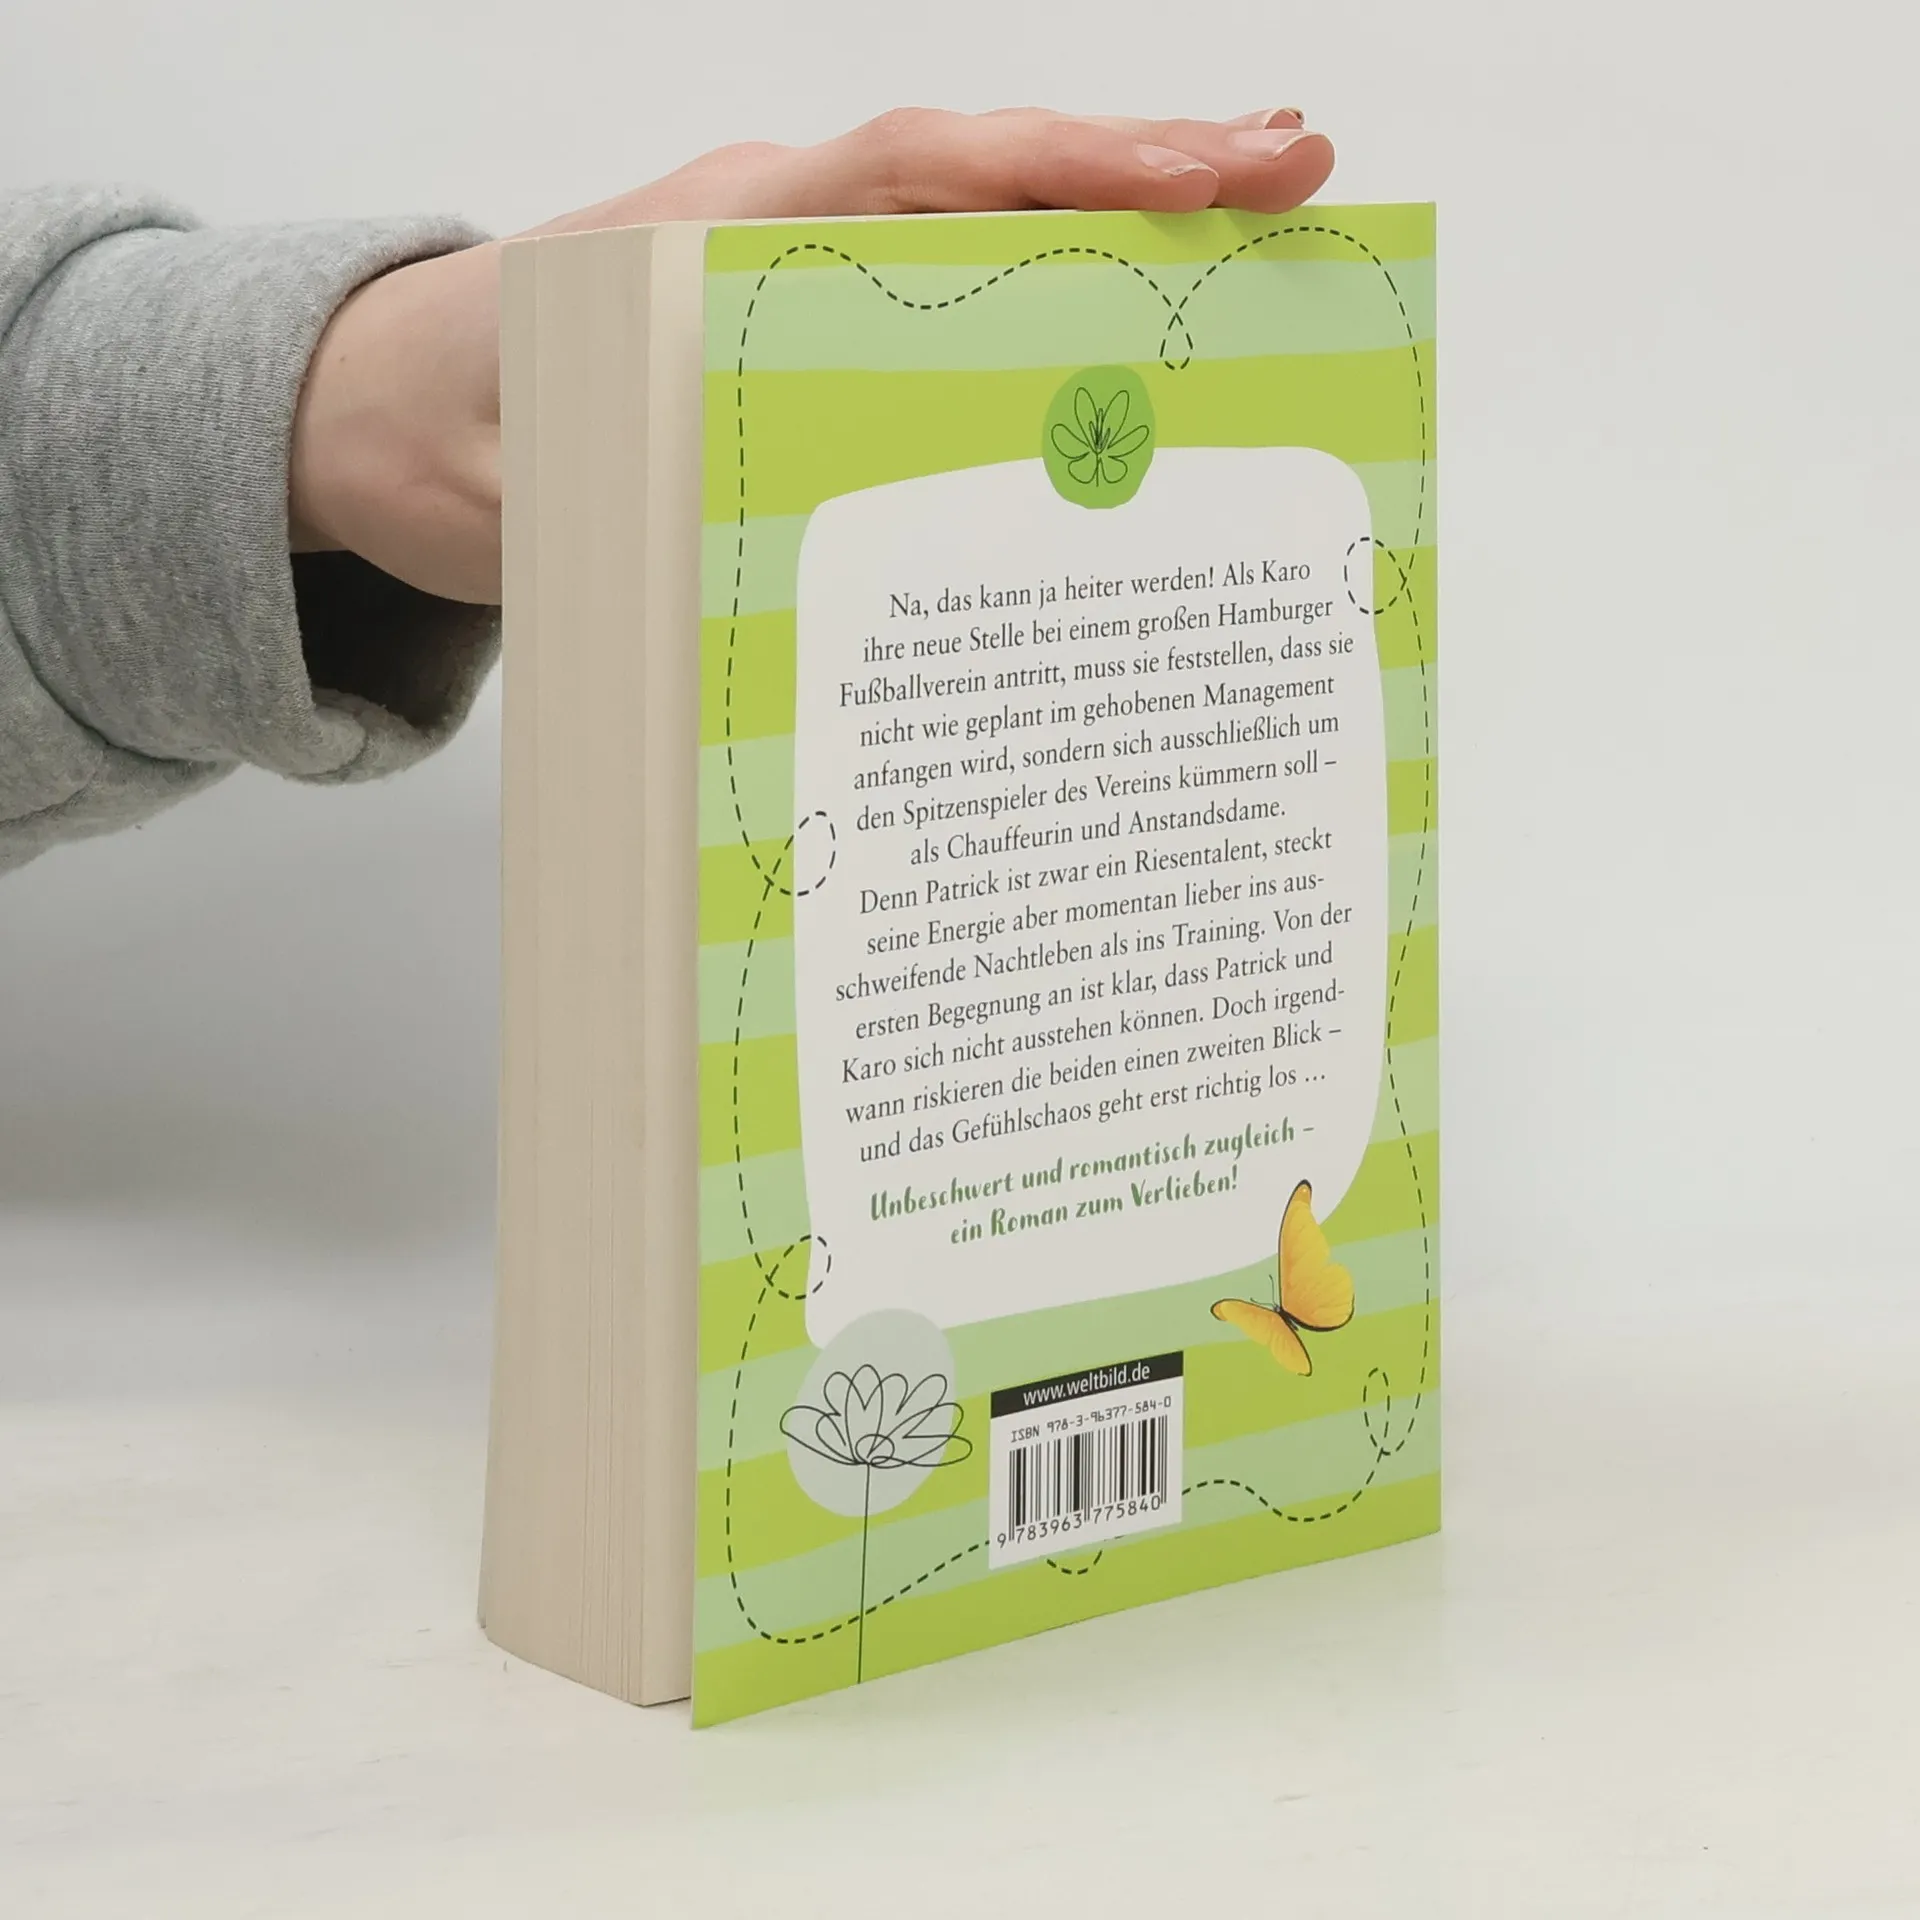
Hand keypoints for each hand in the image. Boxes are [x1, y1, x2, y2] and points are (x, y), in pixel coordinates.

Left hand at [289, 107, 1334, 605]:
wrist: (377, 411)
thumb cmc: (445, 432)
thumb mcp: (519, 497)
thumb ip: (625, 522)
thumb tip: (758, 580)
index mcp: (713, 236)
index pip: (916, 172)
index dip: (1064, 166)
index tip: (1206, 166)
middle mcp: (770, 228)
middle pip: (982, 178)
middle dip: (1142, 175)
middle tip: (1297, 184)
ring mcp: (792, 269)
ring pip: (975, 230)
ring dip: (1109, 234)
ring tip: (1254, 243)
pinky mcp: (800, 324)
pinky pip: (937, 295)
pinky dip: (1036, 297)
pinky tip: (1121, 334)